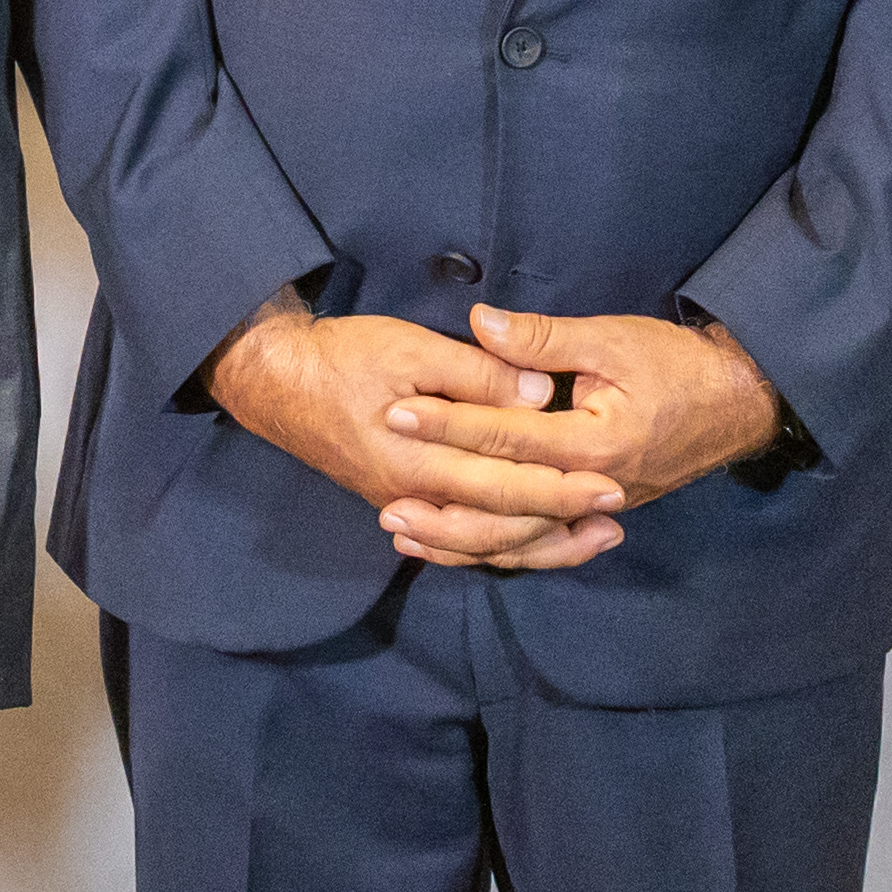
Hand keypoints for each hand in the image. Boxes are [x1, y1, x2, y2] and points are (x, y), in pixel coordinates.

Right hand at [202, 288, 627, 570]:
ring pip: (481, 542)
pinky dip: (497, 544)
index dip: (561, 489)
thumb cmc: (344, 356)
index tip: (611, 485)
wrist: (276, 382)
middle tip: (615, 517)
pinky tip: (528, 538)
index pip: (507, 487)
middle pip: (501, 527)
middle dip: (562, 524)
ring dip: (538, 543)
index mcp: (421, 460)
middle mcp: (416, 496)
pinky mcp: (400, 500)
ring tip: (588, 537)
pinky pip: (458, 538)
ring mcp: (406, 504)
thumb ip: (477, 376)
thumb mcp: (411, 347)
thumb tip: (539, 397)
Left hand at [377, 308, 782, 562]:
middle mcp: (593, 487)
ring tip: (405, 535)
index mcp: (594, 444)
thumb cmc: (678, 365)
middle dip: (443, 502)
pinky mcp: (597, 511)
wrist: (739, 402)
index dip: (449, 423)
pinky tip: (458, 547)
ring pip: (521, 538)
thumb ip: (543, 339)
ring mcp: (597, 507)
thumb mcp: (611, 339)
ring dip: (462, 540)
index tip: (398, 412)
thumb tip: (483, 323)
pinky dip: (498, 547)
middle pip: (505, 506)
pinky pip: (541, 540)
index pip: (506, 438)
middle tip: (385, 501)